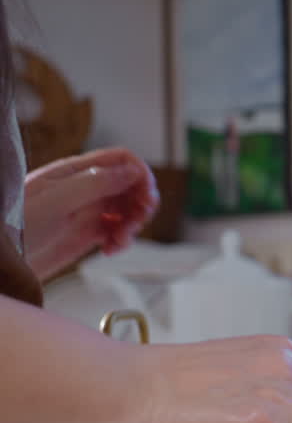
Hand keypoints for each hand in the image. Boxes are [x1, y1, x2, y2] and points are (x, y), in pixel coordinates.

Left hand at [23, 148, 158, 281]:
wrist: (2, 262)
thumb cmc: (17, 226)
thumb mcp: (56, 201)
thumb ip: (96, 183)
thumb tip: (134, 171)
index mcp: (76, 172)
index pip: (121, 159)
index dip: (141, 175)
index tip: (146, 197)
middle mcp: (85, 188)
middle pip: (131, 185)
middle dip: (141, 203)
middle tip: (137, 222)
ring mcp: (87, 211)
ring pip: (128, 209)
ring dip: (133, 225)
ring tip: (118, 241)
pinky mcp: (87, 234)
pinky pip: (117, 230)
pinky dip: (122, 241)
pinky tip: (110, 250)